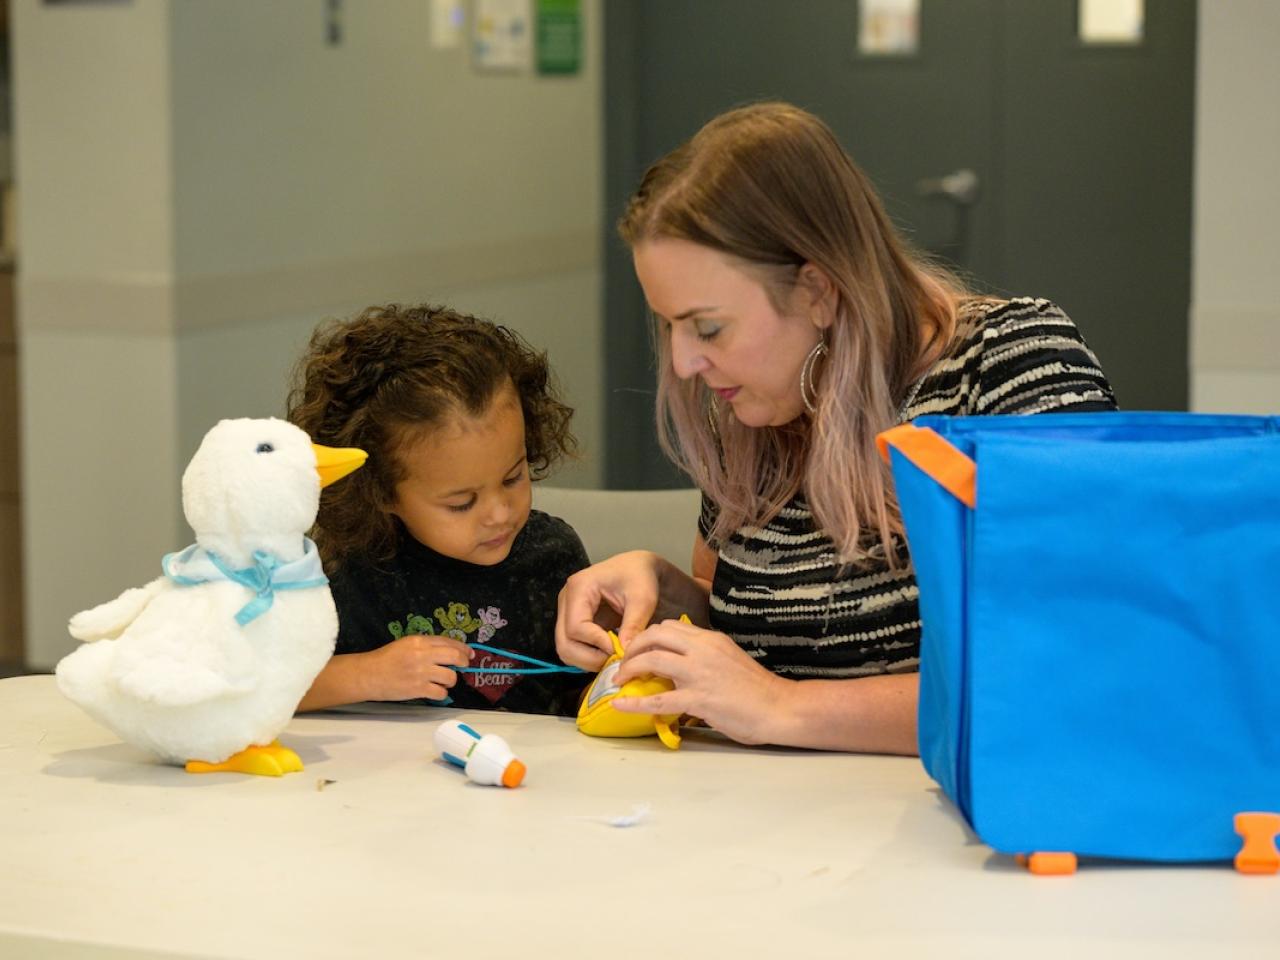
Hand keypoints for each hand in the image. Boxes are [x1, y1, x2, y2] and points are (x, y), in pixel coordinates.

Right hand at [360, 635, 473, 701]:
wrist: (369, 675)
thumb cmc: (386, 659)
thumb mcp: (406, 644)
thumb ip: (426, 646)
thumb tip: (449, 651)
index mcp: (419, 641)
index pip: (449, 642)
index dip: (463, 648)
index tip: (469, 654)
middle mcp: (422, 655)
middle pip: (454, 656)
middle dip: (463, 662)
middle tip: (464, 666)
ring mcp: (421, 673)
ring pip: (450, 677)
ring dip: (450, 680)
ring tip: (443, 681)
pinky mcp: (418, 689)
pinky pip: (441, 693)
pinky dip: (441, 694)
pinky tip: (436, 691)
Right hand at [555, 551, 662, 670]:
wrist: (638, 568)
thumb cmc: (640, 577)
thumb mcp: (643, 599)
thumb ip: (633, 625)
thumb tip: (624, 652)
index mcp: (579, 587)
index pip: (576, 627)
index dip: (597, 644)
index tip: (620, 649)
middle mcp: (566, 599)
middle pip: (564, 642)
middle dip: (589, 658)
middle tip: (615, 659)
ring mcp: (566, 612)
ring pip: (565, 649)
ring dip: (588, 660)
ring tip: (613, 657)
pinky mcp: (572, 622)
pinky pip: (573, 647)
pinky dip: (589, 656)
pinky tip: (609, 653)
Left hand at [610, 618, 790, 745]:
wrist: (780, 707)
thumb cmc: (758, 689)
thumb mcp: (729, 658)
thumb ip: (705, 656)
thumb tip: (681, 664)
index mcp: (710, 639)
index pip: (669, 627)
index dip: (647, 637)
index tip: (638, 649)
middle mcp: (702, 650)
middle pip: (655, 635)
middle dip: (633, 647)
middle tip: (623, 662)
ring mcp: (699, 674)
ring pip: (652, 660)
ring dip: (630, 669)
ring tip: (620, 680)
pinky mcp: (698, 699)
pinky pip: (658, 700)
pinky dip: (634, 703)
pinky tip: (619, 704)